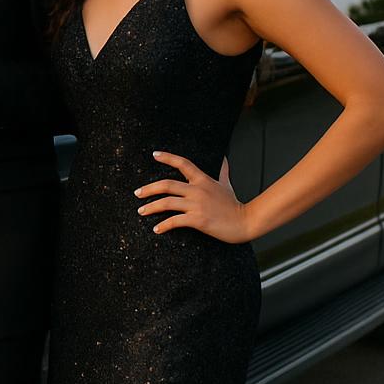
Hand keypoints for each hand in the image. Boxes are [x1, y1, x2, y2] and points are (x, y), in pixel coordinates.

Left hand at [136, 151, 254, 242]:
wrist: (246, 221)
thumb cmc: (235, 205)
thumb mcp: (227, 185)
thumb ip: (223, 172)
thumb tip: (225, 158)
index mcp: (203, 180)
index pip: (183, 163)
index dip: (168, 157)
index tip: (154, 154)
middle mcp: (197, 190)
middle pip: (166, 184)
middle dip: (148, 189)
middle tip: (137, 193)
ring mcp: (197, 205)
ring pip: (166, 203)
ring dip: (150, 207)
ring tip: (141, 211)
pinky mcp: (198, 220)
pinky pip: (175, 221)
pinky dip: (163, 225)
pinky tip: (156, 229)